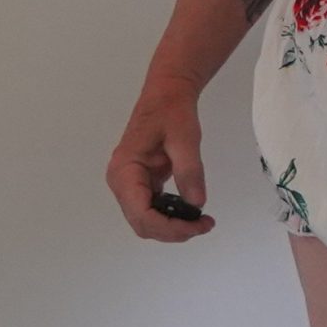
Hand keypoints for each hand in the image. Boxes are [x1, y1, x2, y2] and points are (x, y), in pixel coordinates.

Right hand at [107, 77, 217, 242]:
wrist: (167, 95)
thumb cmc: (171, 111)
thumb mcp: (185, 139)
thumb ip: (189, 171)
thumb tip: (197, 204)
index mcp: (125, 171)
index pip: (141, 214)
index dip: (168, 227)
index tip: (197, 225)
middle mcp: (122, 182)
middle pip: (143, 223)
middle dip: (173, 231)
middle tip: (204, 224)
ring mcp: (130, 185)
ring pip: (147, 221)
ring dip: (173, 228)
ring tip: (202, 222)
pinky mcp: (142, 185)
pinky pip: (154, 210)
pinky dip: (172, 217)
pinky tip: (192, 213)